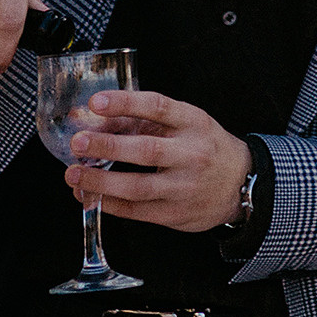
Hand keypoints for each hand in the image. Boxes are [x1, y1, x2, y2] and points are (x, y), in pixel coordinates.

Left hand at [66, 92, 252, 233]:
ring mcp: (184, 186)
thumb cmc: (205, 147)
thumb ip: (142, 120)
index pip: (158, 107)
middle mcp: (192, 154)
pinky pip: (136, 210)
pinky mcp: (175, 214)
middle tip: (78, 142)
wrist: (242, 183)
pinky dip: (109, 203)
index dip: (126, 103)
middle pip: (146, 150)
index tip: (96, 102)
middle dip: (107, 147)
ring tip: (74, 175)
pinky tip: (90, 195)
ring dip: (101, 182)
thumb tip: (93, 118)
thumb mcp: (185, 124)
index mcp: (194, 122)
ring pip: (138, 187)